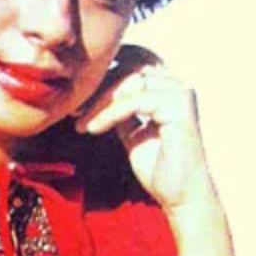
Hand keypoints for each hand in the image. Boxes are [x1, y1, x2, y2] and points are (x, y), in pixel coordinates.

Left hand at [74, 49, 217, 210]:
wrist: (180, 197)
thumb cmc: (159, 168)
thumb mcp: (131, 130)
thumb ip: (121, 109)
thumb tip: (96, 92)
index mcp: (168, 86)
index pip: (134, 58)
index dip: (106, 71)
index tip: (79, 96)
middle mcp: (178, 85)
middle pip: (130, 64)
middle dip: (99, 85)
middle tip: (75, 107)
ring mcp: (181, 94)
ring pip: (131, 80)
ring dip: (100, 100)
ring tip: (81, 121)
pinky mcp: (180, 108)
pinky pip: (136, 100)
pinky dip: (110, 113)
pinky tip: (93, 128)